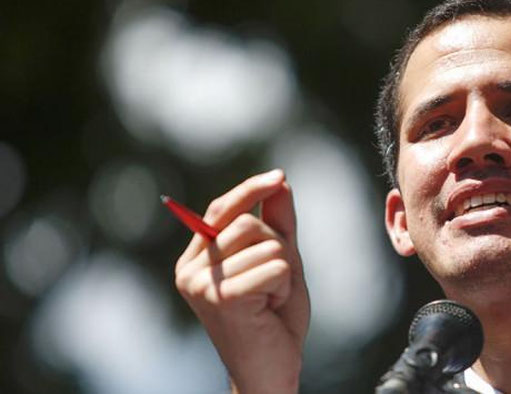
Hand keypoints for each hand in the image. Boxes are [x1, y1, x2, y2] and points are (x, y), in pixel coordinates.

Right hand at [174, 170, 308, 393]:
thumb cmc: (273, 317)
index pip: (219, 210)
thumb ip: (277, 224)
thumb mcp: (279, 260)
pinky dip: (285, 286)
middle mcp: (190, 271)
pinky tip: (272, 309)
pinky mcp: (222, 298)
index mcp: (196, 260)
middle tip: (274, 284)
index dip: (250, 191)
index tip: (279, 176)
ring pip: (266, 245)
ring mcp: (202, 285)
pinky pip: (275, 267)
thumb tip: (280, 182)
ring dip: (284, 272)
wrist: (272, 369)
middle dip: (277, 248)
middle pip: (247, 224)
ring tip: (271, 300)